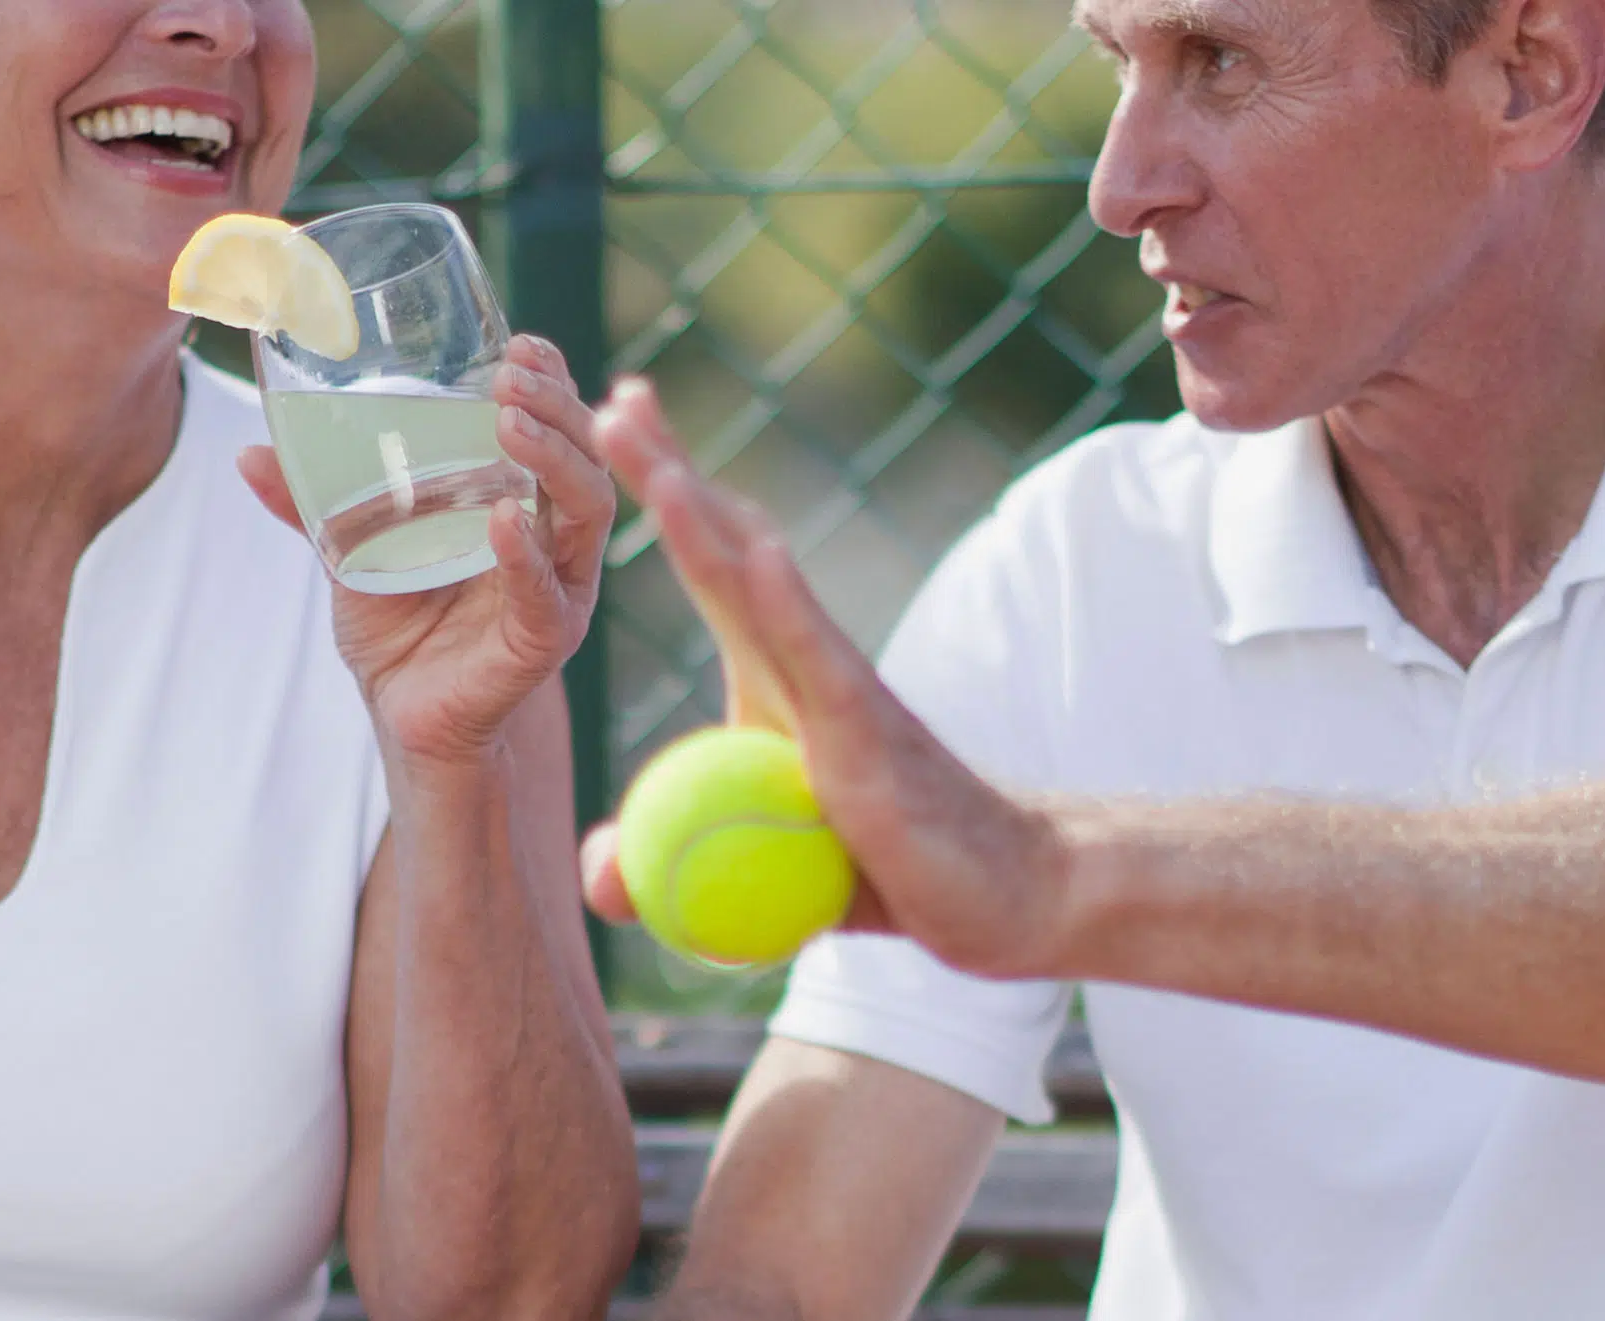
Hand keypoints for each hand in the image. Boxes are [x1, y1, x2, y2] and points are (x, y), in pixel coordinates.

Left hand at [239, 335, 615, 765]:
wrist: (405, 716)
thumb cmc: (398, 628)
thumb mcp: (351, 550)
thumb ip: (316, 504)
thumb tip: (249, 453)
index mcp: (527, 500)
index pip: (559, 429)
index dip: (551, 381)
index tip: (520, 342)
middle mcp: (557, 537)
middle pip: (585, 457)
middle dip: (557, 407)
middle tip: (511, 374)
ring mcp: (560, 586)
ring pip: (587, 511)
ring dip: (554, 460)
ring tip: (510, 423)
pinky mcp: (545, 637)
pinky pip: (547, 592)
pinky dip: (527, 555)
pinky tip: (505, 520)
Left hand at [581, 378, 1068, 978]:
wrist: (1008, 891)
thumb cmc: (895, 867)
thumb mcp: (762, 877)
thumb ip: (672, 872)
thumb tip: (595, 883)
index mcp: (777, 676)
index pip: (711, 565)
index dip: (665, 490)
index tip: (616, 414)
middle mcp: (805, 663)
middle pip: (725, 549)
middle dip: (668, 471)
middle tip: (614, 398)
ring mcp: (840, 690)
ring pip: (758, 592)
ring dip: (705, 525)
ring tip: (657, 466)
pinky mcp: (870, 732)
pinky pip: (821, 661)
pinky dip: (789, 605)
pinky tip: (763, 554)